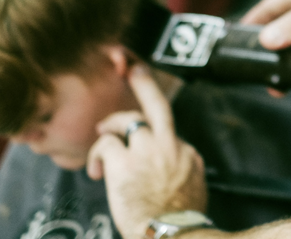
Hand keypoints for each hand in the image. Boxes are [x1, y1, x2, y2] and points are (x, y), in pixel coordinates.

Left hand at [87, 64, 206, 238]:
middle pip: (158, 105)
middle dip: (145, 83)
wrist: (172, 234)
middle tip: (135, 69)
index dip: (155, 134)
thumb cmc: (178, 221)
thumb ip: (184, 170)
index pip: (169, 132)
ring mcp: (147, 151)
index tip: (147, 139)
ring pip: (128, 120)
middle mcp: (170, 146)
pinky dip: (97, 155)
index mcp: (188, 155)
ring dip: (111, 127)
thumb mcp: (194, 190)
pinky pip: (106, 144)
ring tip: (102, 136)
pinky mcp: (124, 162)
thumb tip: (179, 166)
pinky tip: (97, 170)